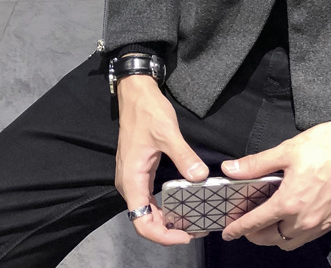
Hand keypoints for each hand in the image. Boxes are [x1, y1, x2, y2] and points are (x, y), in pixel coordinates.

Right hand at [115, 74, 209, 244]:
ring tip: (192, 221)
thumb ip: (183, 157)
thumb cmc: (148, 112)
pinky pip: (150, 197)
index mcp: (131, 180)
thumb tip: (200, 177)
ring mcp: (133, 178)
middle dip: (169, 230)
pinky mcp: (140, 171)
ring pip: (147, 210)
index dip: (163, 235)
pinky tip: (182, 203)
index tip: (186, 236)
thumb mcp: (168, 133)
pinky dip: (164, 205)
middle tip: (196, 229)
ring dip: (167, 219)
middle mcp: (129, 184)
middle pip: (145, 220)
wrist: (136, 94)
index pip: (142, 222)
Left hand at [220, 114, 330, 249]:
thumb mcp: (288, 150)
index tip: (228, 233)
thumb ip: (257, 163)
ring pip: (290, 243)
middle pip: (272, 239)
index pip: (256, 223)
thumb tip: (230, 169)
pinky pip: (308, 237)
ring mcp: (321, 223)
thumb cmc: (326, 145)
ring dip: (276, 237)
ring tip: (270, 222)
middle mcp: (304, 220)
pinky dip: (295, 234)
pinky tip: (294, 217)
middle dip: (255, 235)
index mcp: (289, 202)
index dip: (238, 228)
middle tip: (247, 224)